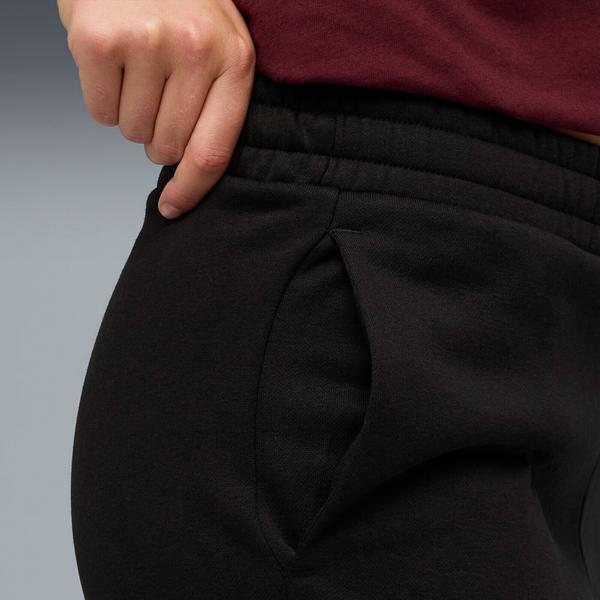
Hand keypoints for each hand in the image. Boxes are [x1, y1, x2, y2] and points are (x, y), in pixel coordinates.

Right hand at [57, 0, 255, 218]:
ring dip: (131, 115)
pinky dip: (103, 99)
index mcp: (234, 61)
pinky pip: (100, 113)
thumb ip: (217, 102)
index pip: (212, 151)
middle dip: (158, 137)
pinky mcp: (100, 40)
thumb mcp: (221, 45)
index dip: (191, 190)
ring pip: (132, 133)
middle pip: (167, 147)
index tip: (174, 209)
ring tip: (137, 71)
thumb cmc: (181, 5)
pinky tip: (114, 65)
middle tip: (157, 96)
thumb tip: (191, 169)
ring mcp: (146, 42)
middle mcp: (195, 50)